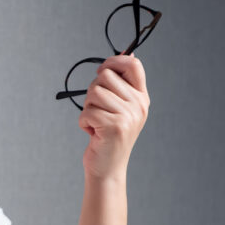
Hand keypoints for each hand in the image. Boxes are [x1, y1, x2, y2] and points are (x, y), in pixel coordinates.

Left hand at [78, 54, 148, 180]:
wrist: (107, 168)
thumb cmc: (107, 136)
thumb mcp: (120, 109)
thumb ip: (120, 86)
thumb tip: (120, 57)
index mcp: (141, 97)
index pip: (133, 64)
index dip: (114, 62)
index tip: (102, 71)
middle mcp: (138, 105)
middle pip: (105, 76)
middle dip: (93, 91)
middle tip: (97, 109)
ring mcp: (128, 116)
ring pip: (94, 93)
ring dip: (88, 108)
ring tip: (96, 122)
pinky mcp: (114, 127)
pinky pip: (87, 112)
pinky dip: (83, 122)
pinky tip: (93, 132)